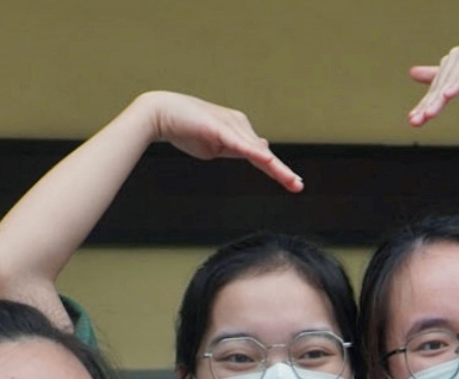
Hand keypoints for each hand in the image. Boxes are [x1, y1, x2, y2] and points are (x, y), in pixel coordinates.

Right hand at [137, 91, 300, 190]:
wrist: (161, 113)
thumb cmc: (185, 128)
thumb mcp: (217, 145)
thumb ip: (237, 150)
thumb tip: (259, 153)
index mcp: (239, 131)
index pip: (261, 156)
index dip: (278, 171)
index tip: (293, 184)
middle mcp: (239, 125)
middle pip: (264, 154)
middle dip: (282, 171)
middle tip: (297, 186)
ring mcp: (230, 126)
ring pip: (257, 151)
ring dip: (274, 166)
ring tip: (289, 180)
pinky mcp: (219, 127)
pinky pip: (240, 143)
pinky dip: (253, 151)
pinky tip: (266, 158)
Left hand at [405, 38, 458, 126]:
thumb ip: (440, 79)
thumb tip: (412, 73)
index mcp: (452, 67)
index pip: (435, 90)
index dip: (424, 105)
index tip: (414, 121)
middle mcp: (457, 58)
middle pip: (441, 85)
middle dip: (429, 104)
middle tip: (418, 120)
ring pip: (452, 78)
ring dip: (441, 95)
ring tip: (430, 112)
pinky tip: (449, 94)